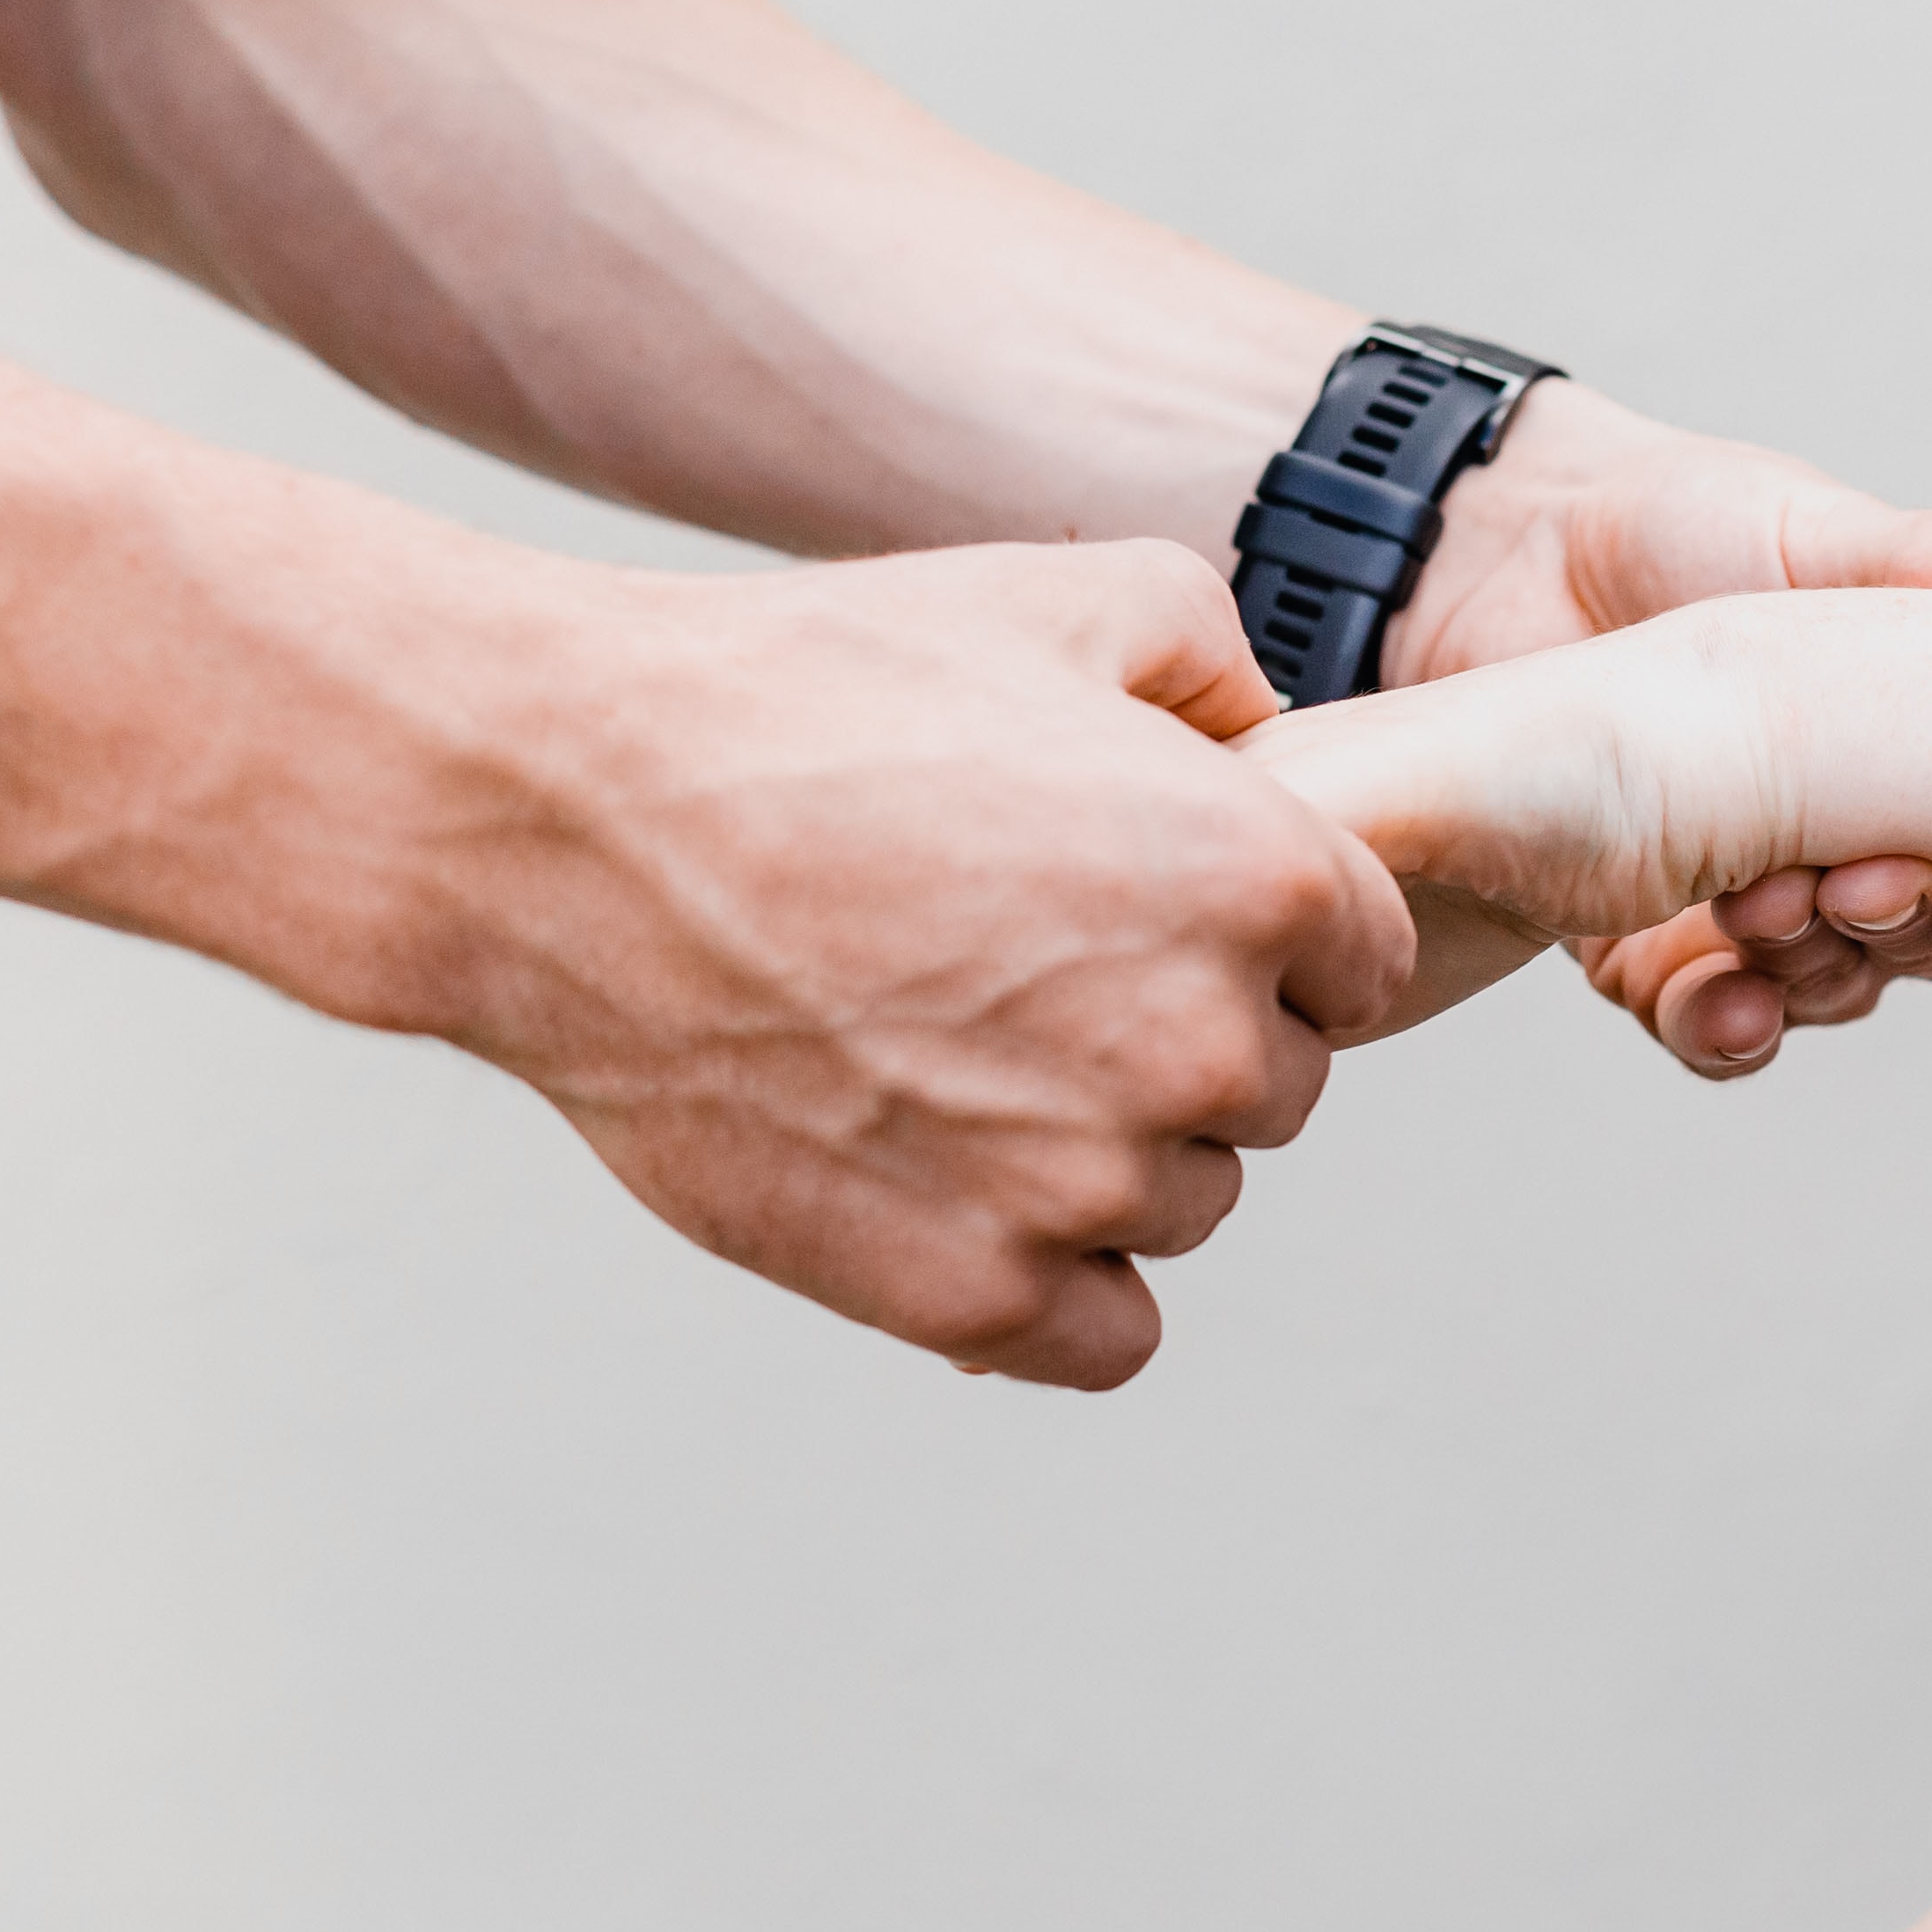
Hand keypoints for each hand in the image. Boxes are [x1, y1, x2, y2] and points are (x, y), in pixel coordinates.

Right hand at [426, 540, 1409, 1384]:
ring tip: (955, 1051)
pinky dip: (1054, 1280)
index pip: (1362, 957)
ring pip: (1187, 1201)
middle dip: (1186, 1032)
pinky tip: (966, 1187)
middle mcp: (1202, 1044)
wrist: (569, 821)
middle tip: (1024, 967)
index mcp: (1262, 878)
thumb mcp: (1056, 598)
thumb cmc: (802, 694)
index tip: (1148, 900)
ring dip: (1109, 1151)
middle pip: (1278, 1086)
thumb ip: (1216, 658)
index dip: (1265, 925)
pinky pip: (1108, 1333)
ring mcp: (1085, 1184)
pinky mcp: (971, 1295)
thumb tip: (1264, 734)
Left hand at [1390, 382, 1931, 1072]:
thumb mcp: (1813, 534)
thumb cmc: (1680, 524)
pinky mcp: (1654, 944)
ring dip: (1820, 972)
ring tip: (1767, 912)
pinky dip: (1727, 1027)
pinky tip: (1728, 1008)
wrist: (1506, 557)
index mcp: (1923, 753)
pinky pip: (1710, 1021)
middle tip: (1859, 885)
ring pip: (1834, 989)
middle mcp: (1857, 841)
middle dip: (1909, 931)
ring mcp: (1760, 901)